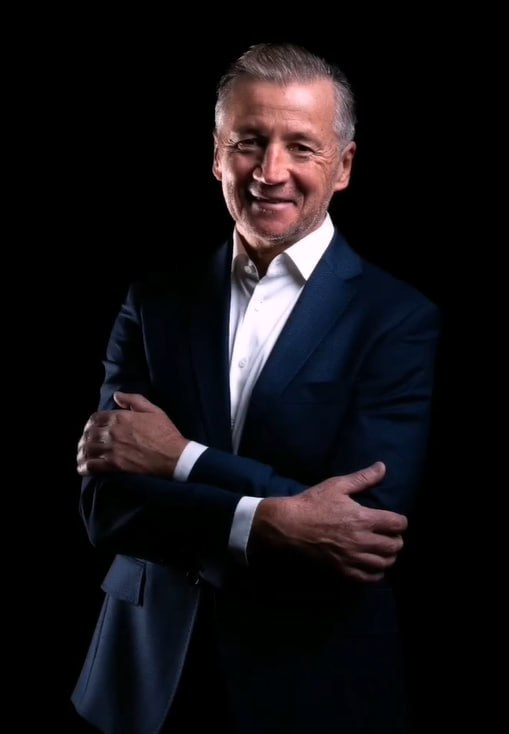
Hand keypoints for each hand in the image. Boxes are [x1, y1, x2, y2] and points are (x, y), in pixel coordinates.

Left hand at [77, 392, 188, 475]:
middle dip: (84, 438)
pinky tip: (82, 468)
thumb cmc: (166, 433)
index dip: (90, 424)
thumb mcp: (153, 410)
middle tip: (84, 444)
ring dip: (81, 453)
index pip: (95, 418)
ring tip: (81, 456)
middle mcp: (113, 432)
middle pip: (88, 434)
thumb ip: (134, 400)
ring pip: (87, 449)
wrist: (174, 456)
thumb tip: (117, 395)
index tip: (90, 429)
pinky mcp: (114, 465)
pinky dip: (84, 467)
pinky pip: (92, 465)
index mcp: (121, 417)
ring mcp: (112, 449)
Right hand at [249, 462, 406, 582]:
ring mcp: (352, 558)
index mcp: (363, 518)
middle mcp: (361, 540)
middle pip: (394, 546)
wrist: (288, 525)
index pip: (397, 524)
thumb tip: (383, 467)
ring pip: (384, 563)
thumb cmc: (312, 503)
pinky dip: (376, 573)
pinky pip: (369, 578)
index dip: (400, 521)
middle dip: (397, 539)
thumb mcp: (337, 485)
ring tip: (383, 550)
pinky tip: (373, 565)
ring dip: (388, 556)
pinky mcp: (342, 570)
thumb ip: (363, 478)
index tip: (395, 520)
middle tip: (390, 535)